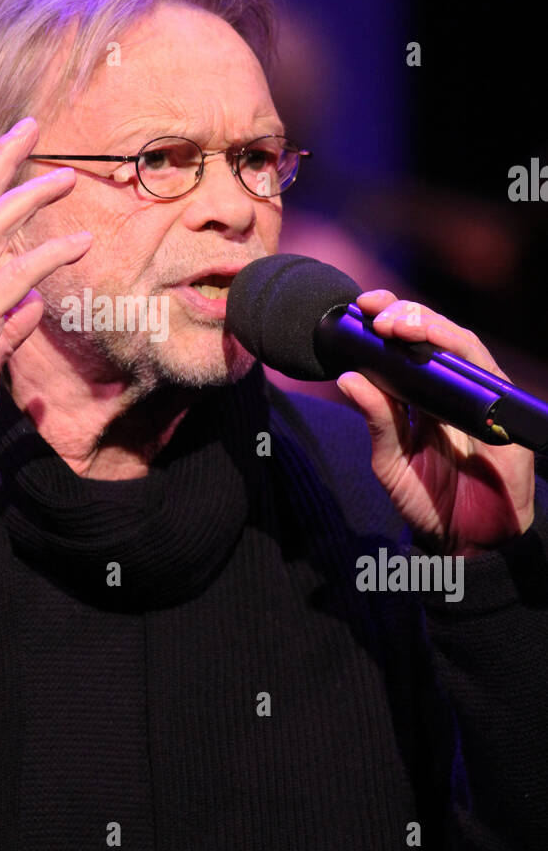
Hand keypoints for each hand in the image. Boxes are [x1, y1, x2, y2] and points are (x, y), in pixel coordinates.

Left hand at [336, 291, 535, 554]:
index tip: (359, 306)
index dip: (386, 319)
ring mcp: (479, 397)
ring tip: (399, 325)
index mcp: (420, 396)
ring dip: (432, 328)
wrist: (467, 543)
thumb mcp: (391, 462)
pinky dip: (462, 357)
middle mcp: (450, 390)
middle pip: (432, 336)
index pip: (404, 345)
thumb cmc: (428, 501)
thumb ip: (375, 421)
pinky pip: (487, 375)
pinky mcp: (504, 413)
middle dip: (405, 315)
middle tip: (377, 311)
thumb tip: (347, 377)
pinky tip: (438, 350)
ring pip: (461, 346)